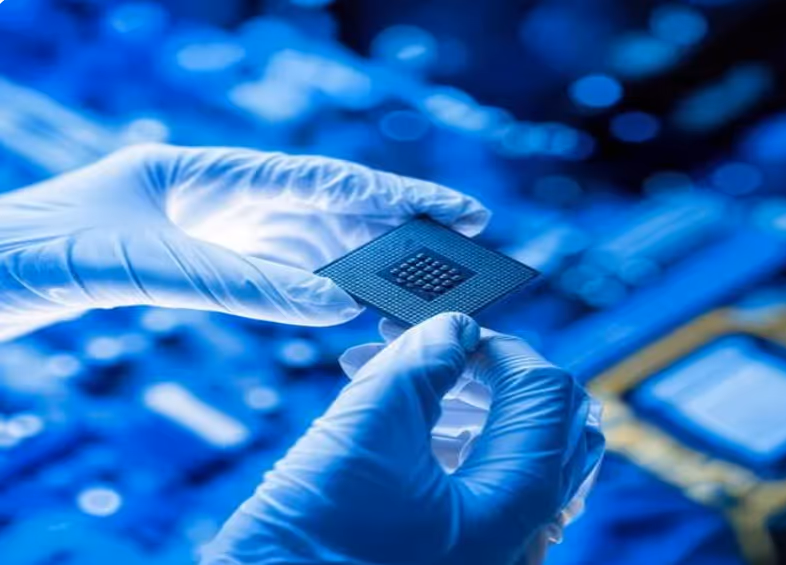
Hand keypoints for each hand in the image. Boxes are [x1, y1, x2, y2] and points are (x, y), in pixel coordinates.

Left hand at [0, 145, 488, 338]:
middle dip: (398, 228)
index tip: (462, 208)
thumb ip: (238, 284)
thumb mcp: (140, 262)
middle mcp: (225, 196)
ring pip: (313, 243)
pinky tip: (354, 303)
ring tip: (421, 286)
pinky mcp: (208, 264)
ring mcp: (218, 231)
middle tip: (463, 252)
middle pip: (332, 208)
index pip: (324, 179)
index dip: (398, 194)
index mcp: (210, 169)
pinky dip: (322, 290)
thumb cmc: (44, 248)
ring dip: (367, 264)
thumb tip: (334, 305)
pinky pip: (282, 275)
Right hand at [202, 313, 603, 564]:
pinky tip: (400, 423)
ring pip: (508, 448)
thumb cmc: (313, 538)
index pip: (545, 392)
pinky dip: (451, 440)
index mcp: (515, 502)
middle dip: (482, 371)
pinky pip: (484, 482)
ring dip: (457, 401)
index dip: (498, 345)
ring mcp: (496, 547)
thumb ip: (424, 357)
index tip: (449, 328)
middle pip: (540, 420)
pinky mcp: (465, 552)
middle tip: (422, 346)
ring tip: (387, 375)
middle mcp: (521, 533)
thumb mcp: (369, 424)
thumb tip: (455, 326)